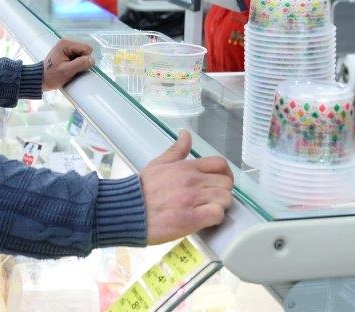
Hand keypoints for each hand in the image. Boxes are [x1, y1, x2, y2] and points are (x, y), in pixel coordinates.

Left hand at [41, 38, 94, 90]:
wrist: (41, 79)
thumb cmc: (51, 76)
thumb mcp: (66, 71)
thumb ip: (80, 64)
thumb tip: (92, 60)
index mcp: (66, 43)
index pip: (87, 48)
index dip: (84, 59)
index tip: (73, 66)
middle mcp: (67, 41)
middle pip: (86, 50)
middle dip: (81, 61)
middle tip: (70, 68)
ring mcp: (67, 46)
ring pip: (84, 54)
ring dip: (78, 63)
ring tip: (68, 68)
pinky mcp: (68, 51)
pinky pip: (79, 56)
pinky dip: (76, 63)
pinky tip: (68, 66)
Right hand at [140, 130, 234, 244]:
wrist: (127, 211)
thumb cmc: (142, 190)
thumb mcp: (158, 163)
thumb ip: (176, 150)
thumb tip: (186, 134)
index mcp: (187, 167)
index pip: (220, 164)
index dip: (225, 174)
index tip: (220, 182)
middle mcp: (193, 181)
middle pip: (226, 183)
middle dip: (223, 191)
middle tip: (213, 199)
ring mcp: (193, 199)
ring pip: (225, 199)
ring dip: (220, 206)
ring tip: (208, 210)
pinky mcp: (191, 219)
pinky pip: (217, 215)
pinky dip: (215, 218)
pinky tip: (205, 220)